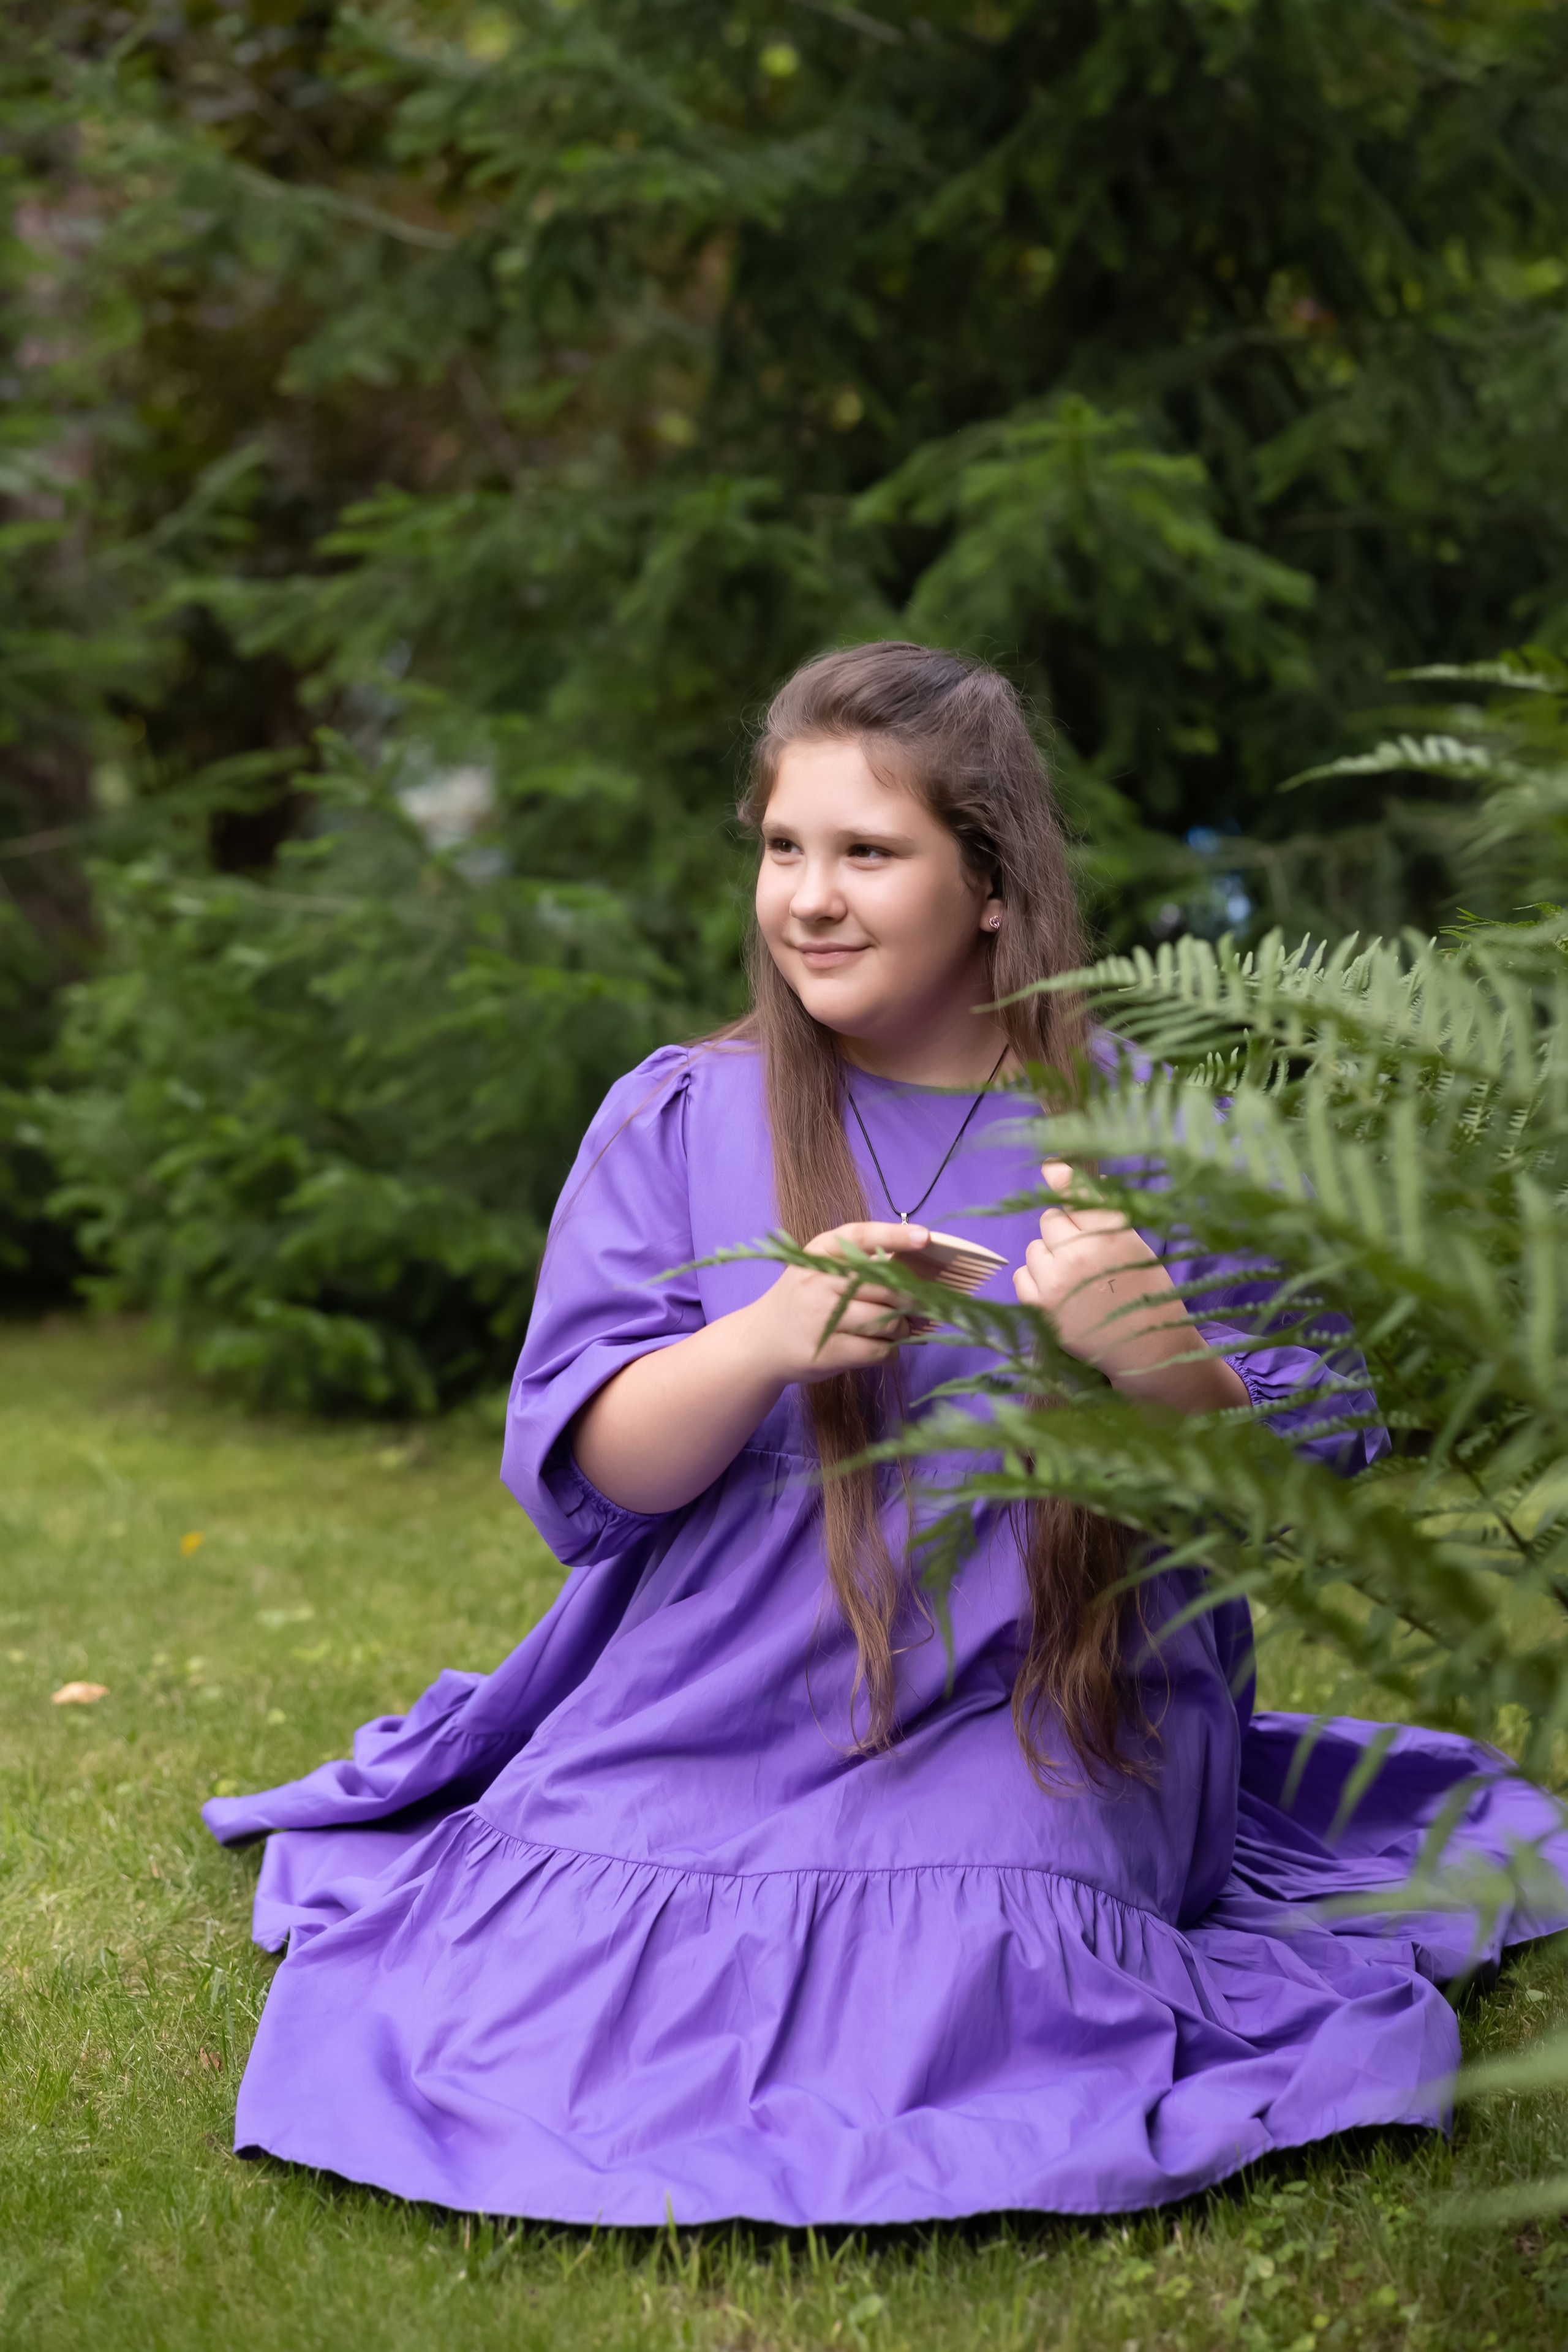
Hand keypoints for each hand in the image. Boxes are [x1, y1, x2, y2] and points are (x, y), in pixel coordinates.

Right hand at [746, 1220, 931, 1386]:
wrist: (761, 1342)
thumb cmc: (803, 1302)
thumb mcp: (820, 1271)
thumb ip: (858, 1264)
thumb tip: (915, 1270)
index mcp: (819, 1253)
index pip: (861, 1237)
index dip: (895, 1236)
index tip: (924, 1237)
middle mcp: (817, 1281)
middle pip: (885, 1286)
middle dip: (910, 1300)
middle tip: (919, 1308)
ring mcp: (820, 1317)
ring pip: (886, 1320)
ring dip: (902, 1329)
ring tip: (898, 1331)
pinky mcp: (827, 1351)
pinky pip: (878, 1350)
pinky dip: (891, 1352)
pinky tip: (884, 1349)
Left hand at [1014, 1163, 1245, 1410]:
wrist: (1148, 1350)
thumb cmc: (1147, 1294)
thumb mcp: (1136, 1246)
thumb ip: (1106, 1214)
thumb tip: (1074, 1174)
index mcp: (1112, 1234)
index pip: (1077, 1194)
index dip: (1062, 1177)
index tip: (1050, 1165)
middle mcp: (1081, 1252)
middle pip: (1050, 1219)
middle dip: (1062, 1231)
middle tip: (1081, 1253)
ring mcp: (1058, 1280)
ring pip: (1034, 1247)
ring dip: (1048, 1257)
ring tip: (1073, 1278)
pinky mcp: (1041, 1306)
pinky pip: (1022, 1275)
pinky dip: (1036, 1281)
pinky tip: (1058, 1292)